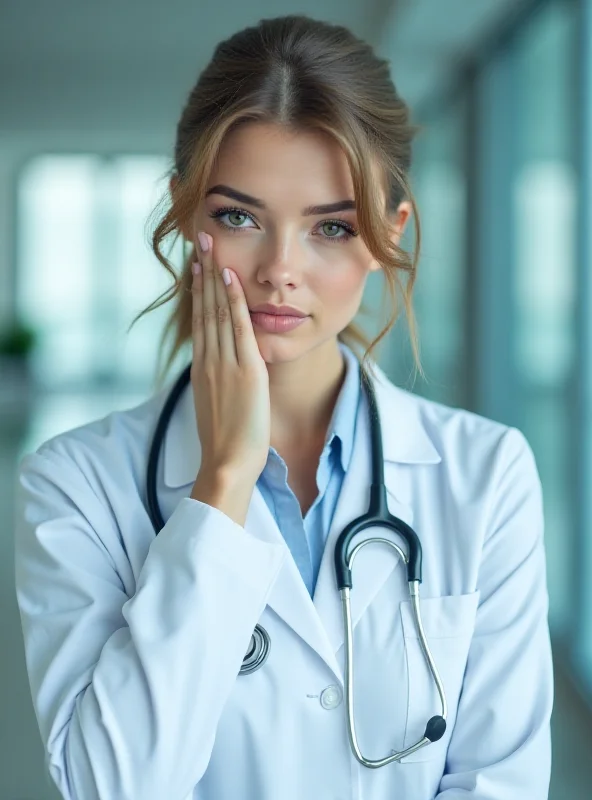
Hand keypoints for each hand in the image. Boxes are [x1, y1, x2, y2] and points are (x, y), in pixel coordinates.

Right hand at [190, 230, 270, 483]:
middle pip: (203, 308)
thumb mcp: (217, 405)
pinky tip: (231, 279)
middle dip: (202, 272)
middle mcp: (209, 360)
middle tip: (200, 241)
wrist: (227, 463)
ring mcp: (225, 364)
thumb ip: (219, 382)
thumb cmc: (225, 442)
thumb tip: (222, 369)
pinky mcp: (245, 371)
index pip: (200, 321)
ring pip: (216, 311)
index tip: (198, 266)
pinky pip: (237, 328)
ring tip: (211, 247)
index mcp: (203, 368)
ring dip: (214, 277)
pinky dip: (233, 302)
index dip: (199, 291)